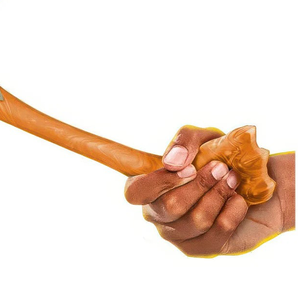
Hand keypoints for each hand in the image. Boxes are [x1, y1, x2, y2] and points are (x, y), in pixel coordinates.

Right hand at [125, 126, 294, 256]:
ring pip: (197, 220)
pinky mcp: (204, 247)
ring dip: (220, 195)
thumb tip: (172, 162)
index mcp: (148, 187)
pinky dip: (234, 211)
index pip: (134, 193)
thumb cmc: (216, 158)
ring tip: (233, 180)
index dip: (158, 182)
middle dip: (200, 184)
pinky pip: (219, 231)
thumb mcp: (201, 138)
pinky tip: (238, 200)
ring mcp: (178, 235)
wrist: (253, 183)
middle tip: (221, 168)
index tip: (188, 168)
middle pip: (170, 206)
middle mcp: (157, 214)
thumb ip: (184, 142)